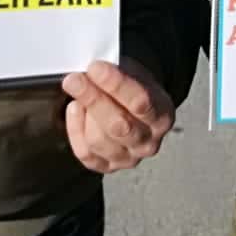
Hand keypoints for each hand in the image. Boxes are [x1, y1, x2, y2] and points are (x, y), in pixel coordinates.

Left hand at [61, 57, 174, 173]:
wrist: (137, 107)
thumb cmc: (134, 88)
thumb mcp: (135, 73)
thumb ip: (118, 72)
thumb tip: (92, 70)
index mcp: (162, 115)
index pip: (140, 102)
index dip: (115, 84)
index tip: (95, 68)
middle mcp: (148, 142)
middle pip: (118, 125)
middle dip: (93, 99)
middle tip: (74, 80)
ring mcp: (128, 158)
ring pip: (98, 140)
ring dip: (84, 114)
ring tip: (78, 94)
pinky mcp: (107, 167)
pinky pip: (85, 153)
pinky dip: (75, 129)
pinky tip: (75, 110)